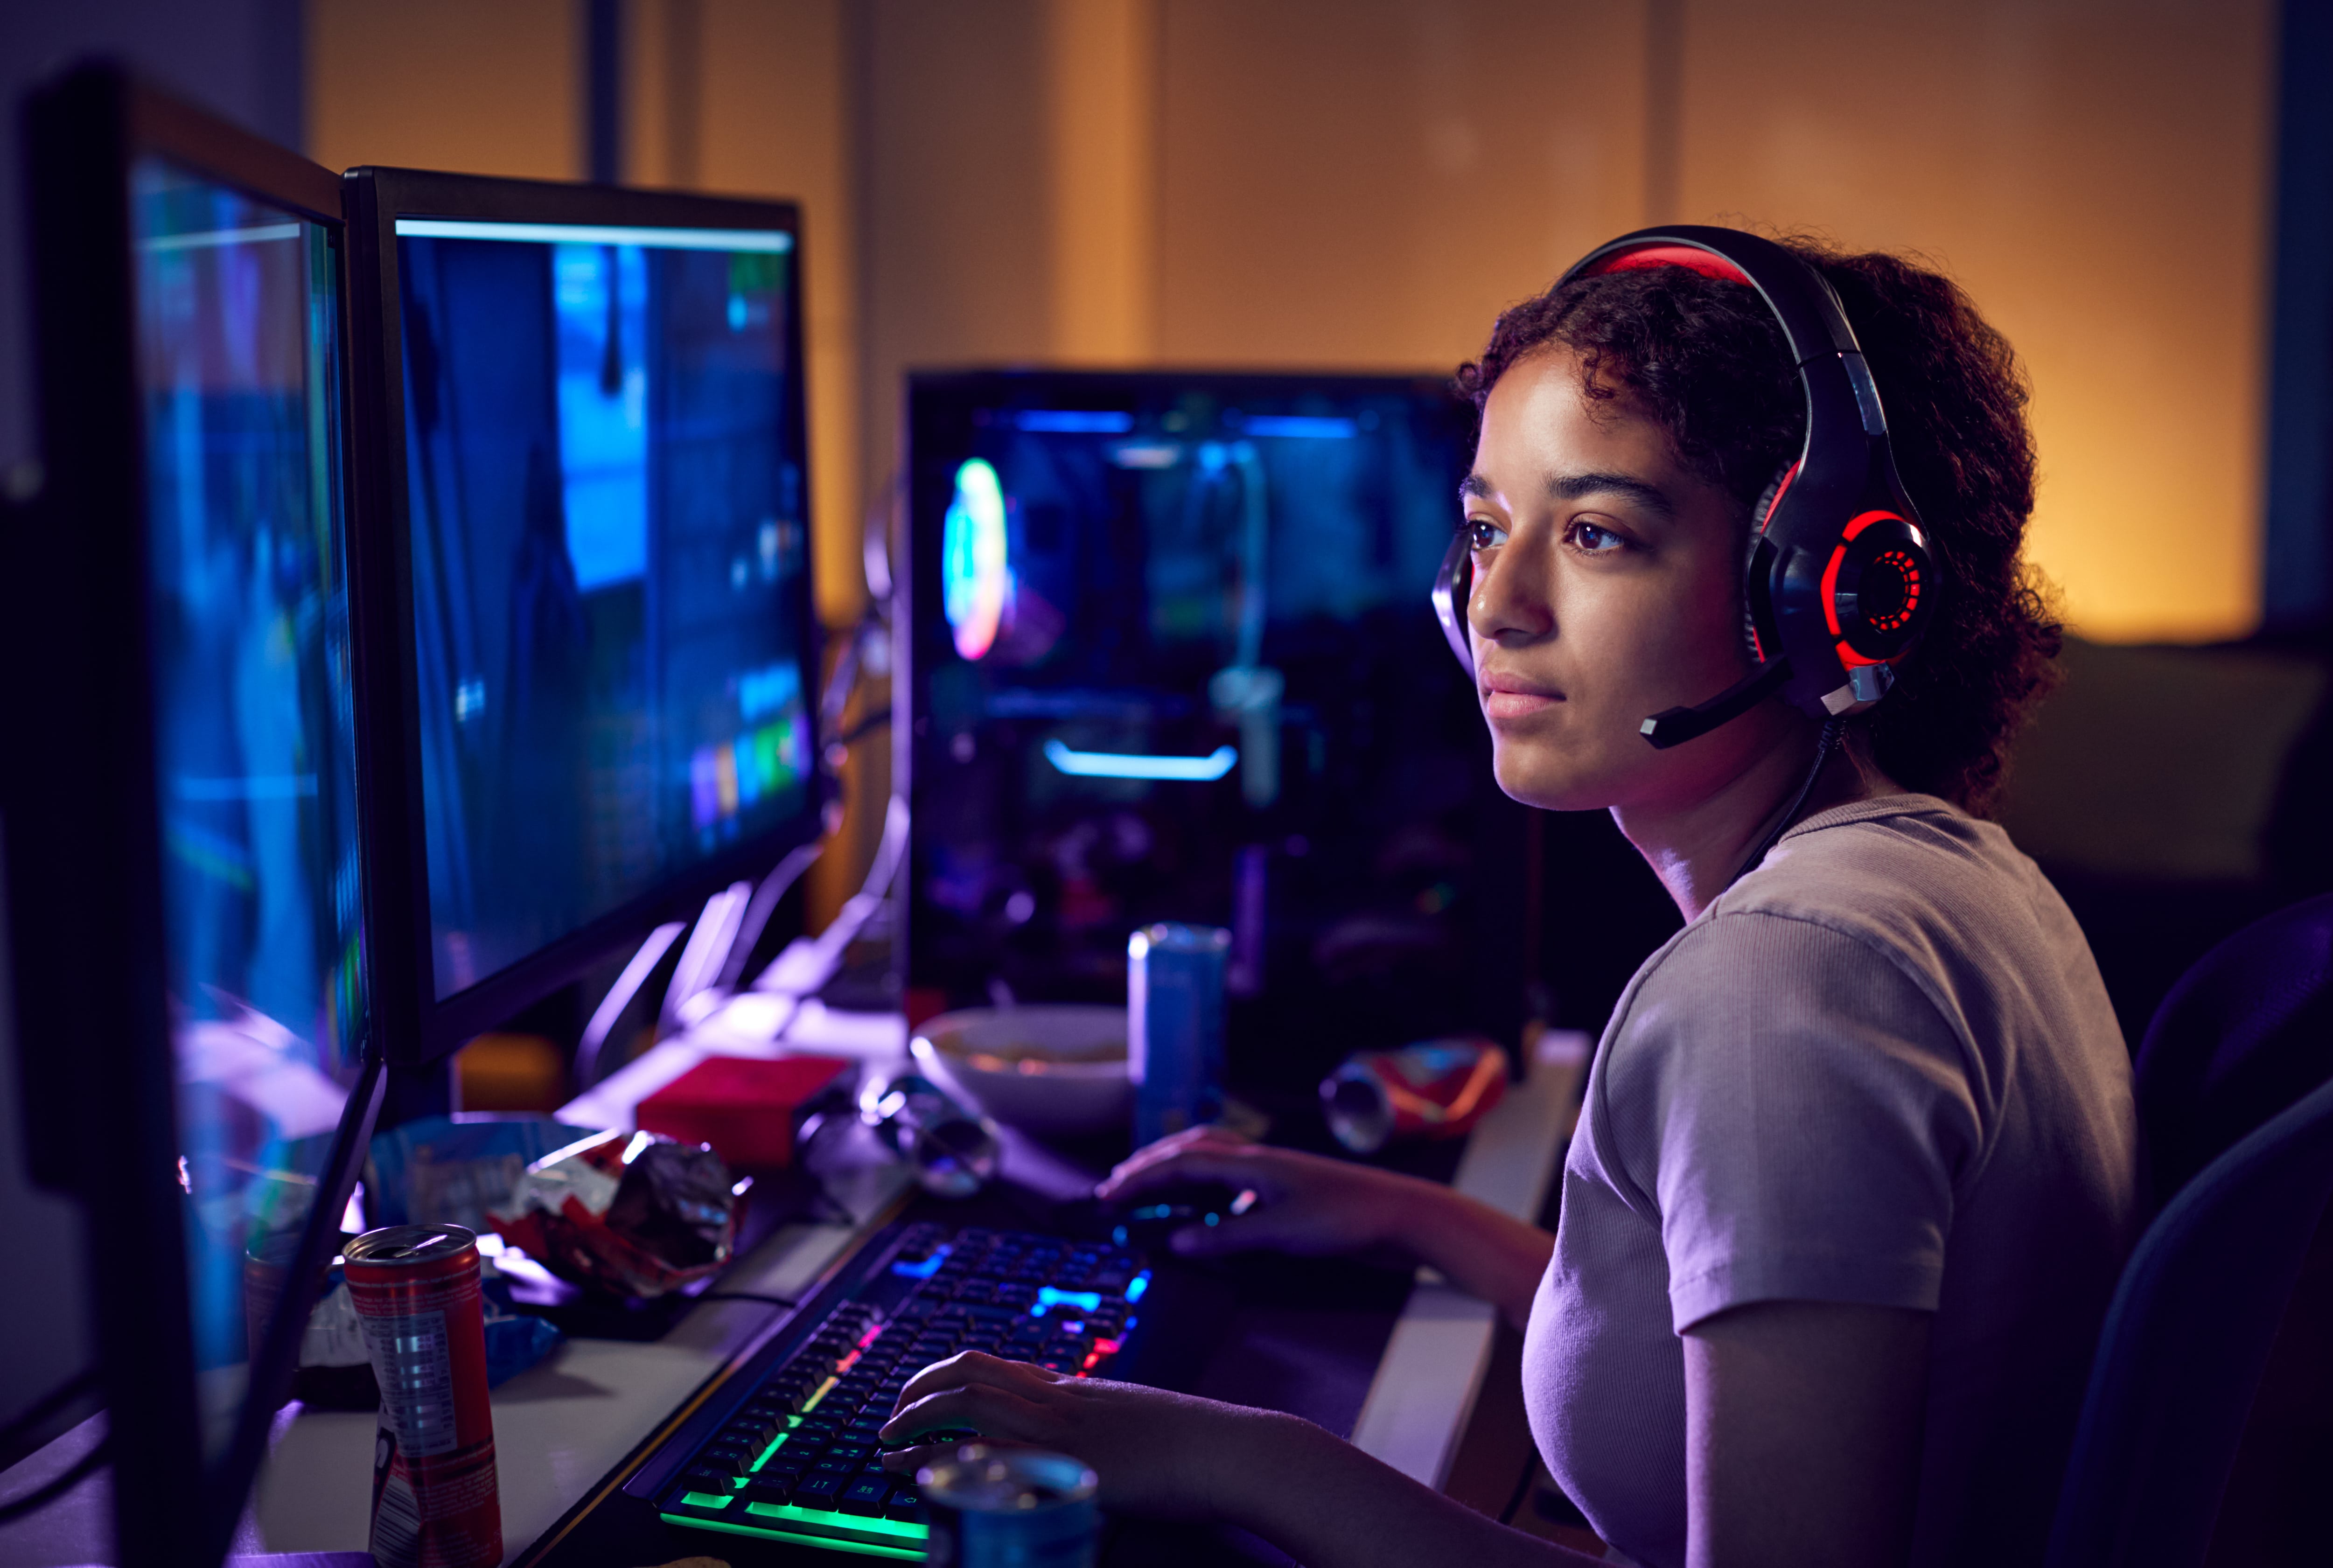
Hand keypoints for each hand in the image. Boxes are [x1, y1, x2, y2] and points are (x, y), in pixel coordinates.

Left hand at [876, 1351, 1292, 1517]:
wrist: (1232, 1449)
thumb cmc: (1196, 1443)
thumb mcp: (1136, 1420)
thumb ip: (1099, 1421)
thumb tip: (1079, 1434)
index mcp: (1077, 1388)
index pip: (997, 1366)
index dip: (948, 1375)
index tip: (922, 1394)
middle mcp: (1062, 1398)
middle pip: (972, 1372)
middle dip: (920, 1390)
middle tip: (891, 1417)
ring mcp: (1064, 1428)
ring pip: (971, 1403)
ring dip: (917, 1420)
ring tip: (886, 1444)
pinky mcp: (1069, 1464)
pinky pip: (993, 1454)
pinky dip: (947, 1461)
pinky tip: (920, 1475)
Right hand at [1095, 1125, 1432, 1259]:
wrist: (1403, 1216)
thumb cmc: (1348, 1220)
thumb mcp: (1282, 1232)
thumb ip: (1228, 1236)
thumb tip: (1178, 1242)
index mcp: (1253, 1163)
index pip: (1182, 1163)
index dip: (1141, 1178)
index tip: (1108, 1194)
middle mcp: (1259, 1162)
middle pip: (1192, 1151)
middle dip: (1150, 1166)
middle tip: (1117, 1187)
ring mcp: (1275, 1175)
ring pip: (1213, 1161)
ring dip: (1177, 1171)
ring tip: (1151, 1189)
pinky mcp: (1289, 1193)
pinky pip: (1234, 1183)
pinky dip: (1209, 1190)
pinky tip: (1208, 1213)